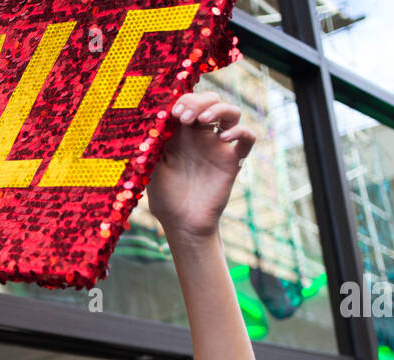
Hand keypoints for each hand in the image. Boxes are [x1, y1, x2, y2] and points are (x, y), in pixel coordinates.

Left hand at [145, 92, 254, 243]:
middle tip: (185, 117)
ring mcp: (218, 147)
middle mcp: (201, 137)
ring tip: (203, 120)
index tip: (173, 113)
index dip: (183, 100)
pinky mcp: (232, 161)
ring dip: (219, 108)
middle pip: (211, 100)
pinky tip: (224, 137)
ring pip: (232, 113)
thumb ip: (151, 147)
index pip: (188, 104)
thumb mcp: (151, 169)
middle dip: (198, 101)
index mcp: (181, 135)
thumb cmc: (165, 199)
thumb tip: (146, 124)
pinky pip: (247, 138)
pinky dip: (240, 131)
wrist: (183, 224)